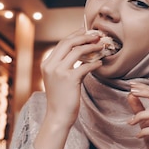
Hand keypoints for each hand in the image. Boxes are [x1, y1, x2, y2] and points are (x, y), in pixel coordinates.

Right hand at [34, 29, 103, 148]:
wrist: (58, 116)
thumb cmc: (61, 99)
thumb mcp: (58, 79)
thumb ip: (65, 66)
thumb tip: (82, 54)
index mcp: (46, 64)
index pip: (62, 43)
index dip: (76, 35)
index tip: (87, 32)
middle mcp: (50, 65)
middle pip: (68, 42)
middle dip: (84, 36)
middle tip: (97, 35)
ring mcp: (59, 72)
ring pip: (77, 51)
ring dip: (92, 47)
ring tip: (102, 46)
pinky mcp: (69, 79)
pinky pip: (85, 66)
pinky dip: (95, 63)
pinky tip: (101, 63)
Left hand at [127, 83, 148, 148]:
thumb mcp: (146, 125)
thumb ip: (140, 110)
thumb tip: (130, 95)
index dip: (147, 88)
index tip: (132, 85)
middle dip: (147, 93)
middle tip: (132, 92)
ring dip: (140, 115)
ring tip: (130, 122)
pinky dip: (144, 131)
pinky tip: (138, 135)